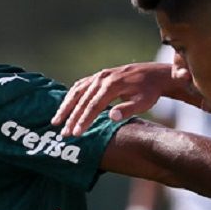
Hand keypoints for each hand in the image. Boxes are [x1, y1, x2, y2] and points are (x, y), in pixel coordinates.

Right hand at [52, 62, 191, 136]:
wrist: (154, 75)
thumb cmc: (150, 92)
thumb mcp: (144, 102)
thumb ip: (127, 109)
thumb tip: (111, 117)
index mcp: (112, 85)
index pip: (93, 106)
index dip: (83, 121)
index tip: (76, 134)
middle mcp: (102, 78)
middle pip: (82, 100)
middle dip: (71, 118)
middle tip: (63, 134)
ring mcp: (99, 76)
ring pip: (76, 92)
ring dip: (65, 107)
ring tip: (56, 121)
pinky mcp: (98, 76)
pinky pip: (80, 86)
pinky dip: (71, 97)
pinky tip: (65, 107)